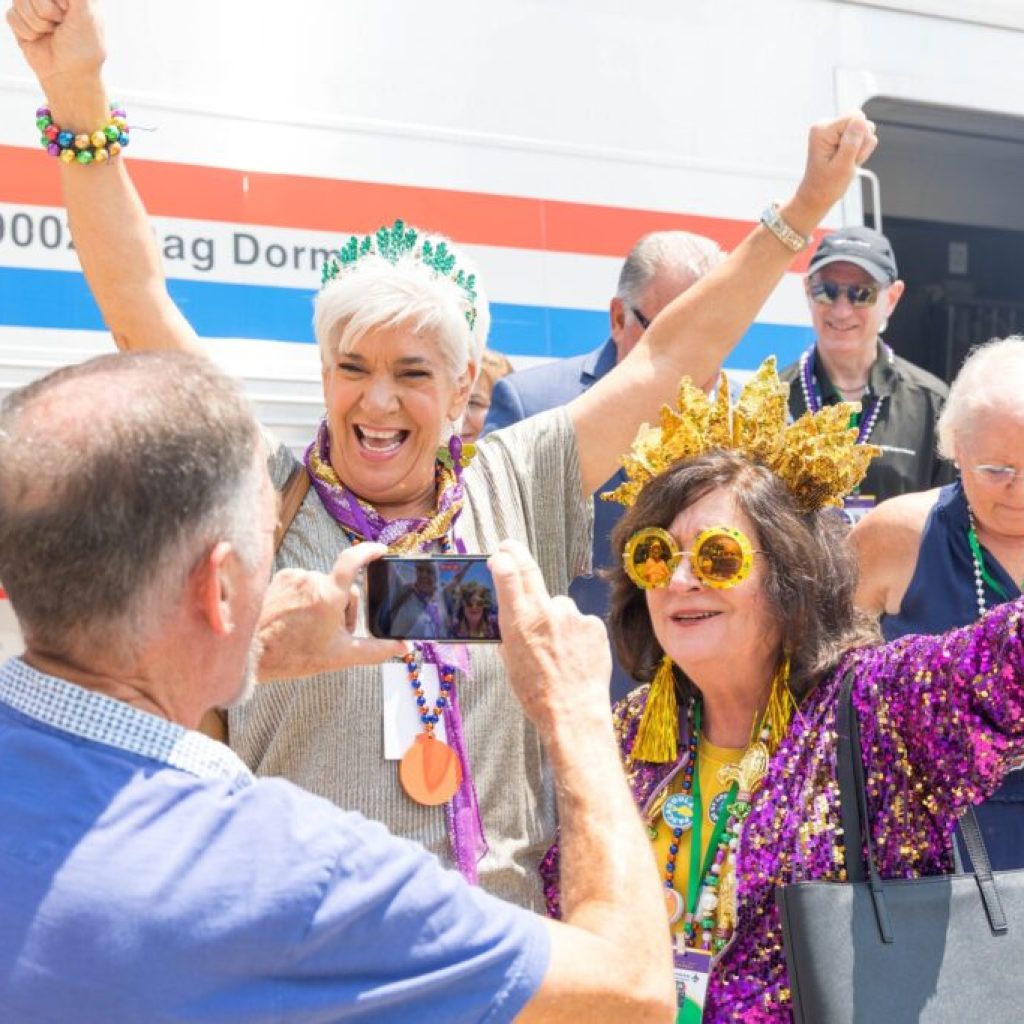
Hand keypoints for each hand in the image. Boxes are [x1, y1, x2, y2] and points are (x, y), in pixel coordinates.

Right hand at [6, 0, 104, 90]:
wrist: (69, 74)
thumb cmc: (83, 46)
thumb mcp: (86, 11)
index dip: (56, 2)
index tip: (64, 12)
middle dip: (46, 8)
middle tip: (61, 22)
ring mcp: (31, 4)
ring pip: (20, 0)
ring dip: (38, 22)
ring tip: (52, 32)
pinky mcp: (18, 18)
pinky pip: (12, 16)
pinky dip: (28, 31)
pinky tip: (40, 38)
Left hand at [256, 543, 407, 681]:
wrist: (251, 654)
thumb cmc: (293, 656)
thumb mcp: (342, 656)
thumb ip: (378, 650)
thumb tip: (405, 649)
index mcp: (329, 595)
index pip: (353, 560)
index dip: (369, 551)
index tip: (380, 550)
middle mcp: (311, 579)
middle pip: (342, 587)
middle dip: (343, 607)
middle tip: (332, 633)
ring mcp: (294, 577)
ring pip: (322, 586)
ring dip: (323, 603)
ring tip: (310, 629)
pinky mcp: (280, 578)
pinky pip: (303, 584)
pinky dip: (305, 598)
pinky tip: (296, 618)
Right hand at [490, 540, 611, 733]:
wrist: (574, 714)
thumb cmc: (537, 694)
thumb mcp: (511, 662)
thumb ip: (511, 633)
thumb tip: (511, 617)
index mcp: (519, 621)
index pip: (508, 573)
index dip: (502, 558)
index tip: (499, 554)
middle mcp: (545, 611)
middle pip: (530, 570)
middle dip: (516, 554)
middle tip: (510, 548)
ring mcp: (572, 615)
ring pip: (559, 606)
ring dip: (557, 619)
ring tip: (560, 650)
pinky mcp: (594, 624)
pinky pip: (581, 622)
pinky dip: (577, 633)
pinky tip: (576, 655)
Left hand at [793, 112, 877, 220]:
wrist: (817, 196)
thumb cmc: (826, 185)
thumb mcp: (841, 167)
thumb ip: (851, 143)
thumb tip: (861, 121)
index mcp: (822, 129)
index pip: (856, 117)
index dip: (860, 137)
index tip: (848, 155)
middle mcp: (827, 125)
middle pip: (862, 121)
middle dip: (861, 143)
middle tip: (848, 162)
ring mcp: (834, 130)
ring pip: (865, 129)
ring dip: (861, 149)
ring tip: (847, 163)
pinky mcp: (841, 136)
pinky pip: (863, 136)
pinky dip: (860, 151)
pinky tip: (848, 161)